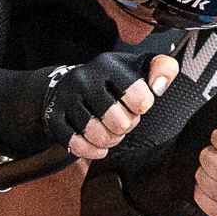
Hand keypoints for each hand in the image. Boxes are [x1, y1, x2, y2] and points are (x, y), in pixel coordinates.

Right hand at [41, 32, 181, 160]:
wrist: (66, 86)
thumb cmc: (111, 82)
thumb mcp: (139, 67)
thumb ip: (163, 68)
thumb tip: (160, 87)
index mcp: (109, 64)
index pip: (139, 97)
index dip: (141, 107)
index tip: (136, 103)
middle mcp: (84, 78)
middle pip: (119, 121)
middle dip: (125, 126)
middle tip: (122, 120)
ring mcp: (66, 98)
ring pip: (97, 134)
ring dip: (109, 140)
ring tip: (111, 133)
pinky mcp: (53, 117)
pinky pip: (76, 144)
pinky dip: (92, 150)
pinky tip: (98, 145)